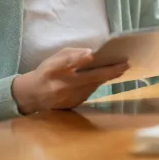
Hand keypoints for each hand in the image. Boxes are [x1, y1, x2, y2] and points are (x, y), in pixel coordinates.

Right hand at [11, 47, 128, 114]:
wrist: (33, 95)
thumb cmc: (46, 71)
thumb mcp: (54, 58)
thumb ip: (72, 55)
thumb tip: (91, 54)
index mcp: (53, 69)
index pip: (66, 63)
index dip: (78, 59)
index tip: (91, 55)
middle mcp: (60, 85)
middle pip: (87, 78)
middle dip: (108, 71)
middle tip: (125, 65)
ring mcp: (67, 98)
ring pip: (93, 86)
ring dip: (107, 77)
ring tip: (121, 68)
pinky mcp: (72, 105)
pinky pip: (90, 92)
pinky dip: (98, 84)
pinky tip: (106, 77)